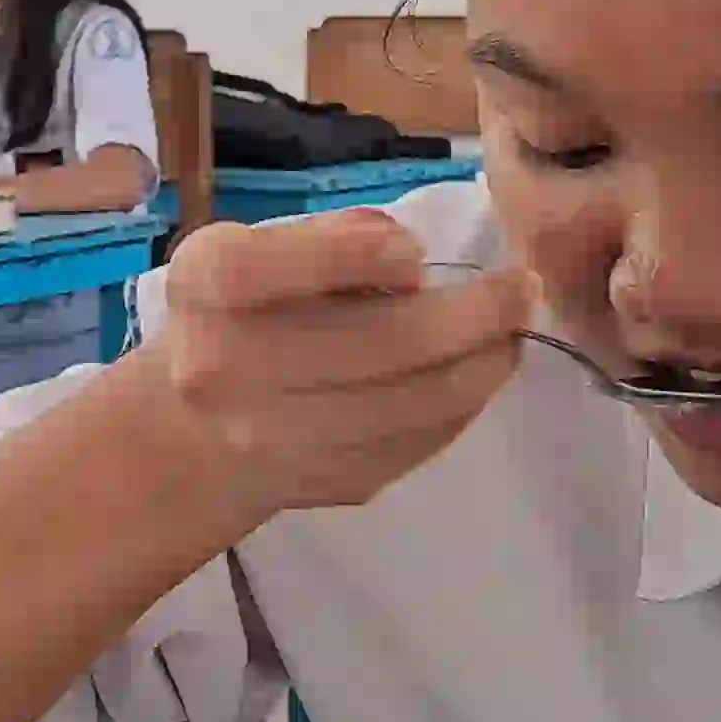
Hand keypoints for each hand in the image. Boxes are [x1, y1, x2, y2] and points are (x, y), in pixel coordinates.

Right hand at [124, 209, 538, 533]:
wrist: (196, 434)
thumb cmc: (242, 315)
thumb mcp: (259, 249)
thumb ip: (330, 237)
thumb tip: (410, 260)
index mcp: (206, 288)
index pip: (274, 267)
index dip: (353, 256)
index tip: (416, 253)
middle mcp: (229, 371)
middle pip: (380, 344)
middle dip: (475, 314)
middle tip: (524, 288)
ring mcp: (279, 441)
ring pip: (418, 402)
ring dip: (486, 363)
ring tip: (513, 331)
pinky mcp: (328, 485)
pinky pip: (421, 443)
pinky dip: (464, 405)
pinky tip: (480, 373)